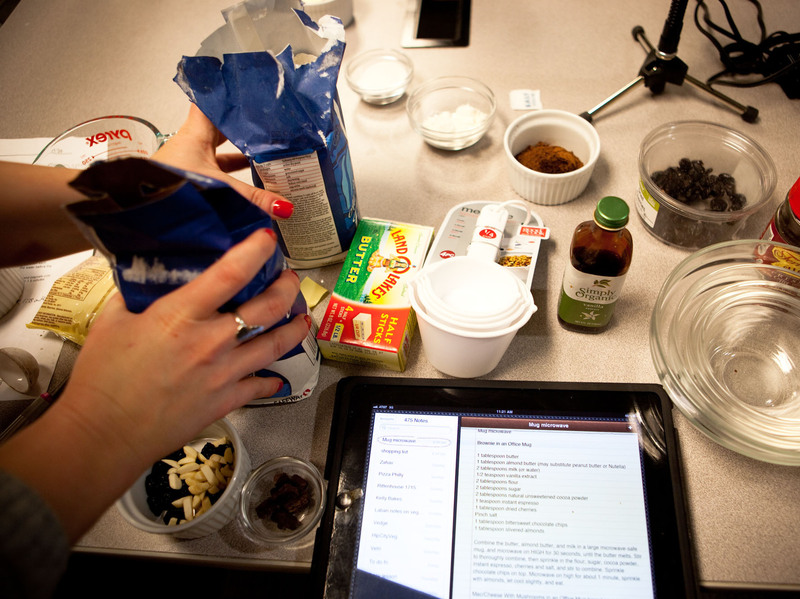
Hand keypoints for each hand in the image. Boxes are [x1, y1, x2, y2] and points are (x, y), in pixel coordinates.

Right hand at [0, 228, 310, 540]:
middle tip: (290, 278)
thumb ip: (138, 296)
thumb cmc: (103, 377)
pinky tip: (277, 375)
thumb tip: (151, 280)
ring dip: (295, 327)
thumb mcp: (113, 322)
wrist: (106, 433)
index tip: (268, 237)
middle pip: (268, 307)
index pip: (231, 273)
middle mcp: (212, 341)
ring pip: (276, 344)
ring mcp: (224, 372)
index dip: (255, 250)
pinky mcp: (227, 401)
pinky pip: (261, 385)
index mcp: (182, 314)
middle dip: (286, 287)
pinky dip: (273, 379)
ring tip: (302, 317)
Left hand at [152, 104, 293, 218]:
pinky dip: (230, 174)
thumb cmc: (168, 187)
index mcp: (196, 132)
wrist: (140, 208)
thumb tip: (283, 205)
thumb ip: (253, 198)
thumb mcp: (221, 189)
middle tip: (264, 124)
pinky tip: (245, 183)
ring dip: (238, 152)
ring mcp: (189, 161)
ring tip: (263, 155)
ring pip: (219, 150)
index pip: (213, 101)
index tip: (245, 87)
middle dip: (243, 126)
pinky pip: (215, 170)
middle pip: (222, 126)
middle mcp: (191, 143)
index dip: (229, 93)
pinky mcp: (189, 178)